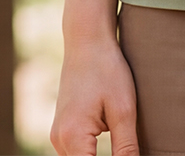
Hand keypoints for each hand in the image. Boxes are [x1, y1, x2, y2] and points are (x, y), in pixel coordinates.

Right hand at [51, 36, 139, 155]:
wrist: (87, 40)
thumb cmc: (107, 70)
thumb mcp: (124, 110)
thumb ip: (126, 148)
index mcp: (73, 137)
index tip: (126, 155)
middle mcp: (59, 140)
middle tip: (125, 149)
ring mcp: (58, 135)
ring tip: (119, 142)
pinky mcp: (62, 129)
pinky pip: (75, 152)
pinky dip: (90, 153)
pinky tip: (110, 141)